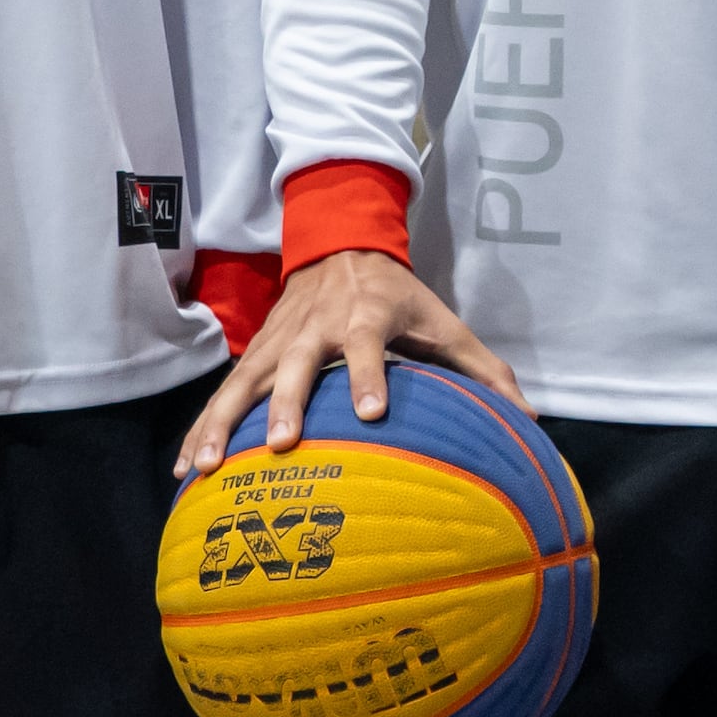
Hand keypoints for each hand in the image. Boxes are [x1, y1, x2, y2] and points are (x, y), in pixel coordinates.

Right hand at [174, 250, 520, 476]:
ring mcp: (277, 341)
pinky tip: (185, 471)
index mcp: (367, 316)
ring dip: (222, 423)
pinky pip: (223, 394)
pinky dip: (201, 428)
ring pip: (243, 382)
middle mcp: (316, 327)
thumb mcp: (445, 323)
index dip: (369, 375)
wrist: (341, 246)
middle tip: (281, 444)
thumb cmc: (401, 297)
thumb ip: (486, 372)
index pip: (368, 345)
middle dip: (285, 402)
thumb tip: (530, 421)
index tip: (374, 412)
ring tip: (204, 469)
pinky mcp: (254, 354)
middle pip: (296, 364)